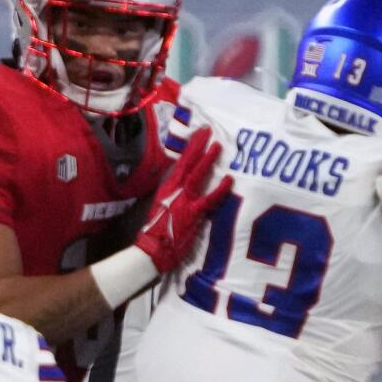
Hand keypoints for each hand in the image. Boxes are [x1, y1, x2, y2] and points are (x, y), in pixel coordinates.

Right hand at [135, 128, 231, 274]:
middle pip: (186, 164)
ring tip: (217, 146)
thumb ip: (174, 195)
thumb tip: (184, 187)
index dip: (189, 149)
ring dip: (206, 160)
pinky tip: (229, 180)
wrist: (153, 250)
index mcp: (166, 189)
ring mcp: (183, 201)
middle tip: (207, 131)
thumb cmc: (157, 232)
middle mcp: (173, 191)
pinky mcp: (192, 213)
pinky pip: (209, 199)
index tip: (198, 135)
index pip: (179, 164)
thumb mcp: (162, 208)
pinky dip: (220, 189)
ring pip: (196, 176)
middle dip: (197, 146)